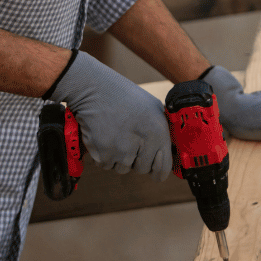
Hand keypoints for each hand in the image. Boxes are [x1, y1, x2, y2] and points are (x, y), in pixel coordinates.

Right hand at [49, 52, 172, 178]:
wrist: (93, 89)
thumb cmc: (123, 95)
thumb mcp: (152, 106)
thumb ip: (162, 130)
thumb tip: (167, 152)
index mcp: (157, 131)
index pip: (163, 168)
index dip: (158, 171)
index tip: (154, 171)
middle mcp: (141, 143)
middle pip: (142, 170)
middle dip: (136, 159)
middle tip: (128, 140)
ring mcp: (120, 151)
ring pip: (123, 168)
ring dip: (119, 158)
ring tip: (116, 135)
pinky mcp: (102, 154)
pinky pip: (106, 165)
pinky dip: (104, 155)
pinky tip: (105, 137)